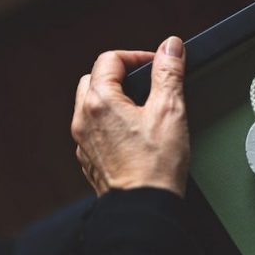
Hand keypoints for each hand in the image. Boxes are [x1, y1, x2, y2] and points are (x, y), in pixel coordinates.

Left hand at [71, 37, 189, 196]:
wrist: (144, 208)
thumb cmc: (156, 165)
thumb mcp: (170, 110)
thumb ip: (169, 73)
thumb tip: (171, 47)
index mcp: (100, 102)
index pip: (110, 59)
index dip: (137, 56)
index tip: (158, 65)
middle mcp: (83, 119)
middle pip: (94, 79)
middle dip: (121, 75)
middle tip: (148, 83)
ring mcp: (83, 142)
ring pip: (92, 105)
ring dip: (114, 98)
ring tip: (143, 108)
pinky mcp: (90, 160)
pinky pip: (94, 129)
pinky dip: (111, 122)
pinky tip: (134, 134)